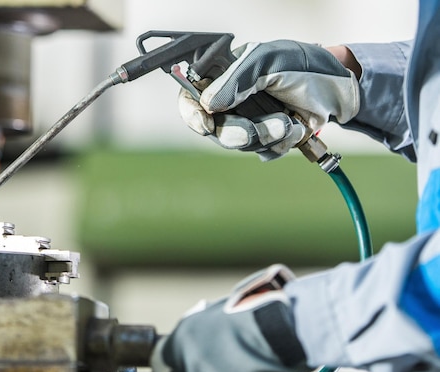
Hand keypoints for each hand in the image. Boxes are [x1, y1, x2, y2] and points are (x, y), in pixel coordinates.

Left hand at [150, 265, 312, 371]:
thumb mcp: (215, 310)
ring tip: (253, 365)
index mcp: (182, 339)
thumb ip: (198, 329)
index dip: (175, 365)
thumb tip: (196, 336)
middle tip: (229, 363)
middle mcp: (191, 367)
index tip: (182, 366)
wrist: (283, 326)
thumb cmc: (256, 309)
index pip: (161, 365)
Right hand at [179, 40, 359, 159]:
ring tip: (289, 121)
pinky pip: (262, 153)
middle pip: (214, 130)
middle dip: (240, 132)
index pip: (190, 99)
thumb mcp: (266, 61)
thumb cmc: (302, 64)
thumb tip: (208, 105)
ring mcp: (247, 122)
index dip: (193, 115)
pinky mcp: (266, 138)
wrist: (339, 87)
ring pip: (239, 145)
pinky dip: (280, 145)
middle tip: (261, 128)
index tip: (208, 126)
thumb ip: (234, 79)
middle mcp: (229, 102)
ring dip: (267, 136)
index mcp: (221, 77)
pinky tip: (294, 128)